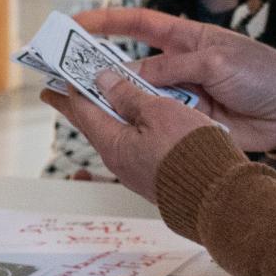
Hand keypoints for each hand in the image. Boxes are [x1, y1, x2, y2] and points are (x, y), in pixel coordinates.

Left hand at [42, 72, 216, 202]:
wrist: (220, 198)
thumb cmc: (192, 153)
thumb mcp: (159, 112)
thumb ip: (129, 95)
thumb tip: (103, 80)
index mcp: (114, 143)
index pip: (82, 109)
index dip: (70, 89)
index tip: (56, 78)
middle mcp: (119, 160)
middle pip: (93, 124)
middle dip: (77, 104)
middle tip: (58, 91)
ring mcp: (136, 170)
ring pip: (115, 134)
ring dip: (105, 113)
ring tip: (100, 97)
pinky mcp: (154, 174)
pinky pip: (134, 144)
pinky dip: (128, 126)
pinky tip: (137, 119)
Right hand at [76, 8, 275, 153]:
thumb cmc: (261, 73)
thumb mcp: (214, 62)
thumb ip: (171, 69)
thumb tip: (127, 75)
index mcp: (184, 37)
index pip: (136, 24)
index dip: (104, 22)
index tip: (75, 25)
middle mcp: (176, 65)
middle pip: (129, 64)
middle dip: (98, 67)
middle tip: (66, 72)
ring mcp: (180, 94)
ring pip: (138, 96)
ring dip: (117, 99)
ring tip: (85, 102)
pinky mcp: (186, 121)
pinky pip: (156, 121)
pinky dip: (139, 124)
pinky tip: (121, 127)